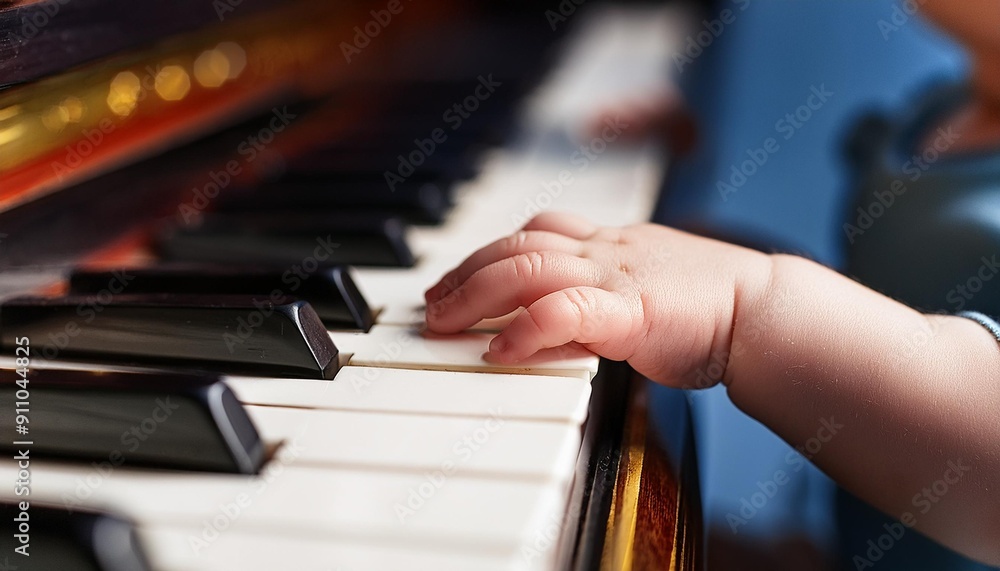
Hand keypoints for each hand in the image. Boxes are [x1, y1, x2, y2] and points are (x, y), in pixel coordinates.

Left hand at [424, 212, 771, 387]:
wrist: (765, 312)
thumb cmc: (710, 308)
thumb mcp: (641, 294)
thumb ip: (597, 301)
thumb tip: (551, 328)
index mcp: (610, 242)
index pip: (536, 230)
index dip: (488, 250)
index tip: (457, 276)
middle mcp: (605, 250)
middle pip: (516, 245)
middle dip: (465, 272)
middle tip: (431, 303)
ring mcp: (615, 275)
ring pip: (527, 267)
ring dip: (474, 294)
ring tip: (442, 323)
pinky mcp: (628, 310)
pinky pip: (563, 310)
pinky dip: (524, 328)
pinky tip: (497, 350)